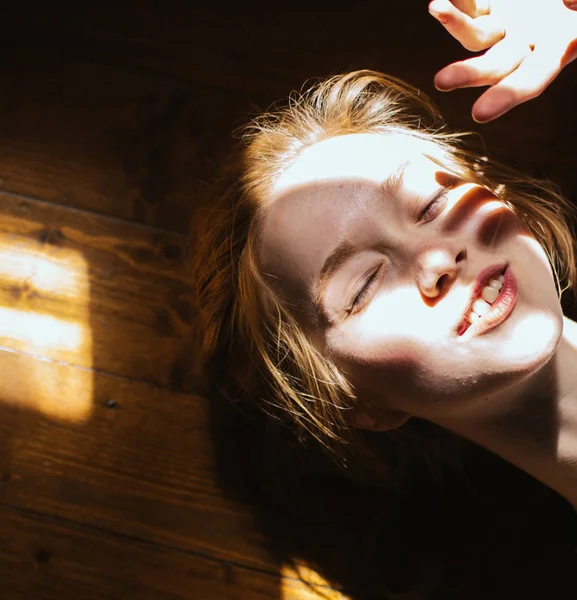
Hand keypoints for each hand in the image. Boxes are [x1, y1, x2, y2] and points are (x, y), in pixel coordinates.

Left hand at [428, 0, 576, 121]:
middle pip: (495, 66)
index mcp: (559, 47)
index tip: (479, 114)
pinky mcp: (494, 5)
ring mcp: (507, 25)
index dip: (507, 95)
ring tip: (436, 6)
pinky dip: (458, 4)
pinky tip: (441, 2)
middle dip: (469, 74)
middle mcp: (528, 43)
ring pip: (475, 36)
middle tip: (441, 81)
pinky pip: (472, 7)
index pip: (532, 79)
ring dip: (455, 24)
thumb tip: (569, 2)